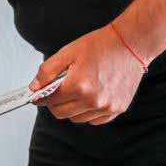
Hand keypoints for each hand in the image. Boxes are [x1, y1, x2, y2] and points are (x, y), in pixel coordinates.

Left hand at [32, 26, 146, 124]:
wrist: (130, 44)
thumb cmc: (100, 45)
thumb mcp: (68, 52)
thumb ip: (47, 71)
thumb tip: (34, 87)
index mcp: (78, 85)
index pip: (50, 101)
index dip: (41, 98)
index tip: (38, 95)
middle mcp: (93, 100)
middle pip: (61, 113)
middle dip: (54, 104)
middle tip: (57, 92)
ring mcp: (107, 107)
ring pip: (77, 119)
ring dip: (71, 109)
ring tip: (76, 91)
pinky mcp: (117, 109)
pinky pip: (94, 120)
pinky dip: (87, 113)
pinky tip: (89, 97)